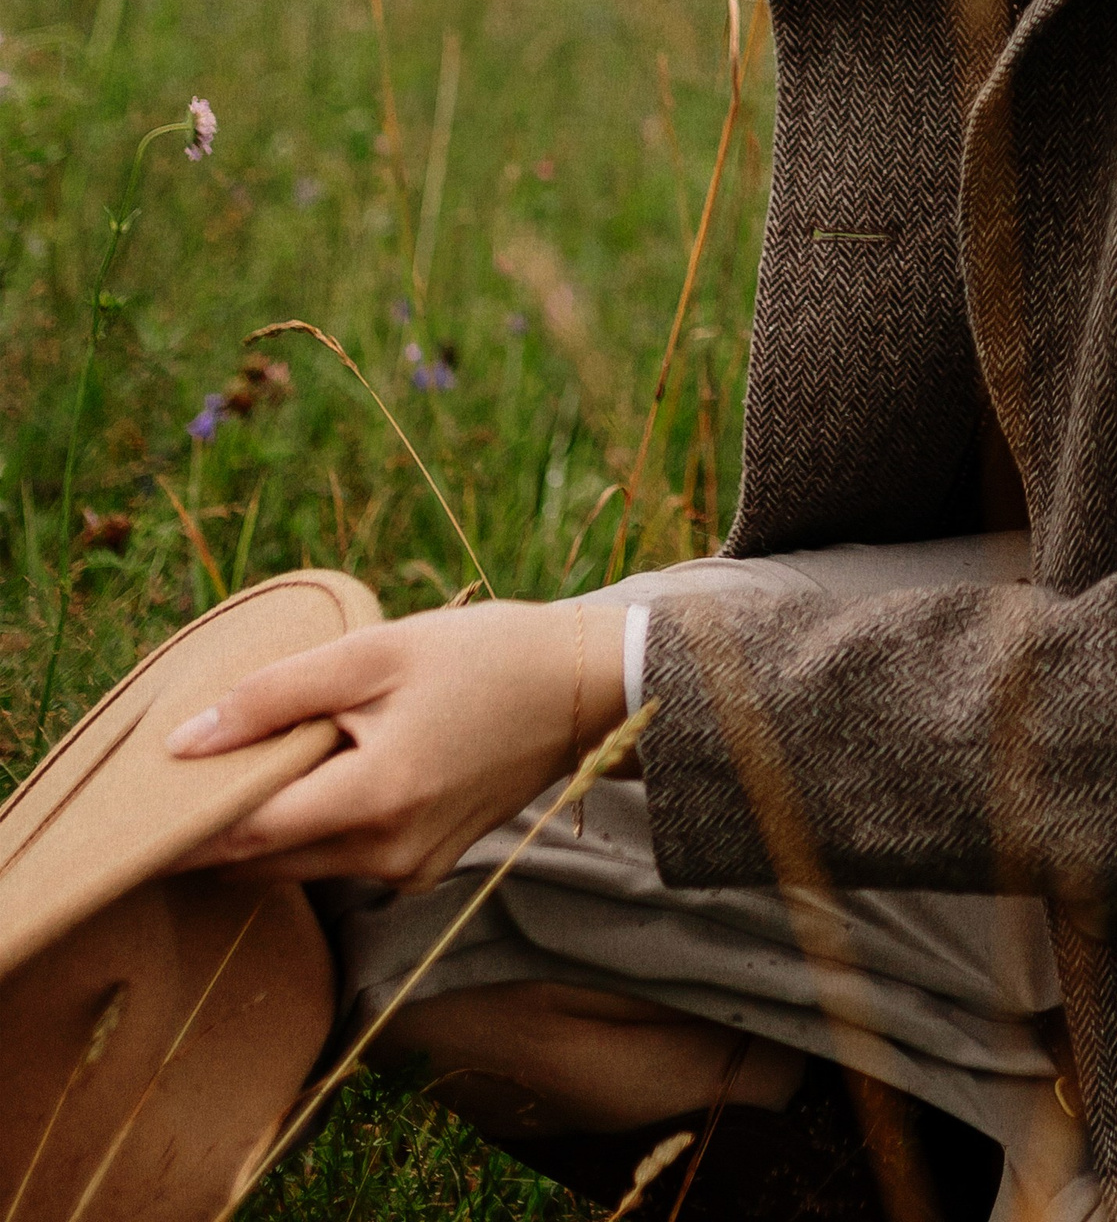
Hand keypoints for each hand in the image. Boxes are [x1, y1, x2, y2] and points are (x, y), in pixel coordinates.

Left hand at [165, 599, 618, 889]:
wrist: (581, 685)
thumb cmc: (482, 655)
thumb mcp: (375, 652)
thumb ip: (276, 696)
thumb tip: (184, 743)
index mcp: (374, 798)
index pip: (244, 835)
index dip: (179, 831)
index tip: (130, 818)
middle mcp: (388, 854)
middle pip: (265, 862)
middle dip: (212, 834)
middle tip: (165, 794)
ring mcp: (410, 869)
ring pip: (301, 867)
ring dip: (261, 833)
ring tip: (229, 780)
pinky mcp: (427, 866)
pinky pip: (343, 861)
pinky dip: (311, 832)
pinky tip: (307, 782)